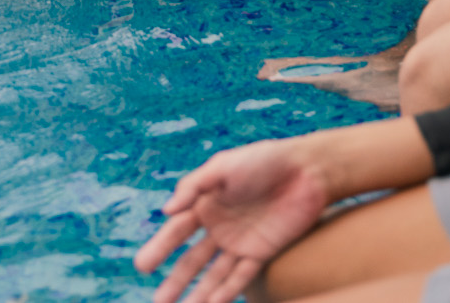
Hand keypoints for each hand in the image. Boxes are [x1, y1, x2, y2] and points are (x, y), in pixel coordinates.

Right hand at [134, 138, 332, 302]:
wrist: (307, 169)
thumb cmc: (262, 160)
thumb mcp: (222, 166)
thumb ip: (193, 186)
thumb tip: (165, 211)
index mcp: (205, 203)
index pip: (177, 231)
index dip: (159, 248)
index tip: (142, 268)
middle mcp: (219, 226)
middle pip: (192, 259)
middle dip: (175, 281)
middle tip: (158, 301)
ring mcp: (240, 241)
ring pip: (214, 274)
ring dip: (198, 294)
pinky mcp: (262, 252)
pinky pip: (241, 276)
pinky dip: (226, 292)